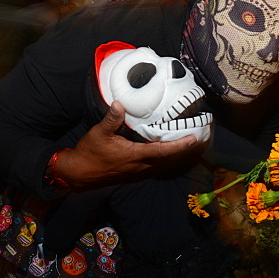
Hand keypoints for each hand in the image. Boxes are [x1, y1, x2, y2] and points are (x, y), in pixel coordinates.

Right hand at [56, 101, 202, 187]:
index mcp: (135, 156)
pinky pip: (155, 166)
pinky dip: (166, 158)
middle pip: (168, 159)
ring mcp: (138, 171)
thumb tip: (120, 104)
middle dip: (184, 151)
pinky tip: (169, 151)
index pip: (162, 151)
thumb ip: (111, 119)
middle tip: (200, 139)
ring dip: (176, 155)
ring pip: (163, 164)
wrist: (78, 174)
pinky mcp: (134, 172)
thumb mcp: (98, 133)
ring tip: (190, 144)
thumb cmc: (89, 154)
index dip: (179, 145)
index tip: (193, 139)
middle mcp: (140, 166)